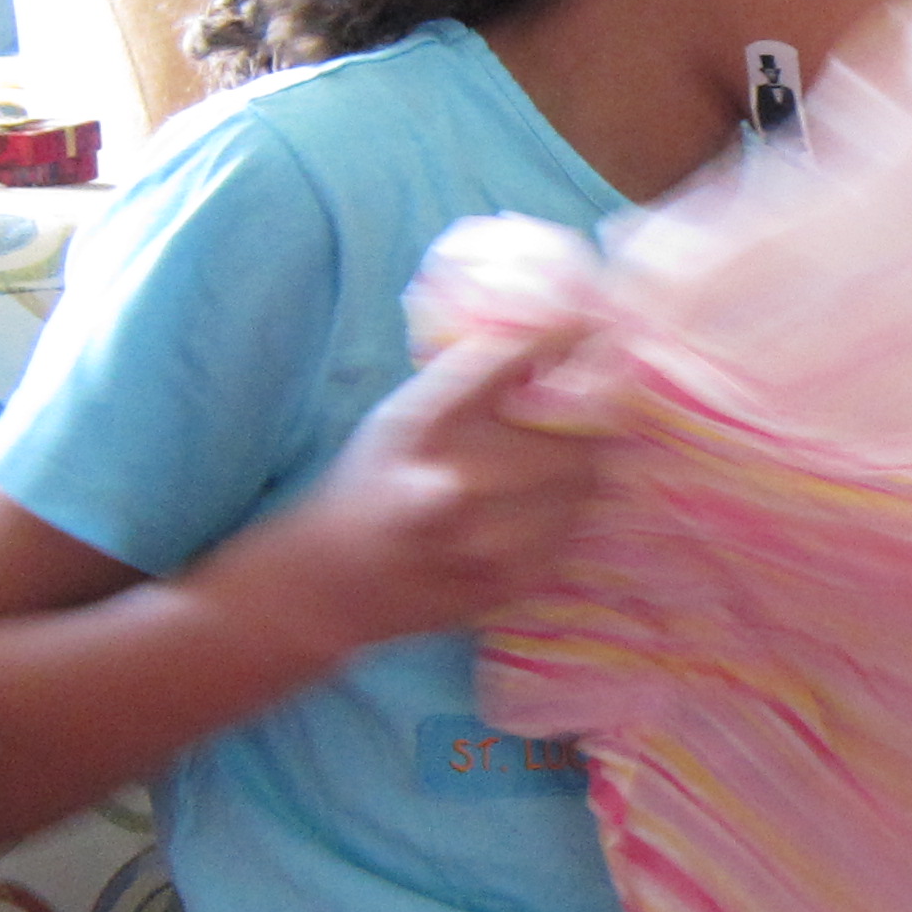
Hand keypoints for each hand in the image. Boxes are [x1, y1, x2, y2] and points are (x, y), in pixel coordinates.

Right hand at [245, 326, 613, 655]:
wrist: (325, 584)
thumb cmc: (371, 482)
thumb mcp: (403, 415)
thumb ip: (474, 379)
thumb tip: (562, 334)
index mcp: (423, 422)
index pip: (514, 356)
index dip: (565, 336)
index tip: (587, 327)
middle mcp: (454, 478)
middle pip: (576, 432)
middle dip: (586, 421)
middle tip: (581, 418)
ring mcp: (481, 539)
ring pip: (585, 487)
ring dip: (578, 472)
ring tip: (548, 472)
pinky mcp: (503, 584)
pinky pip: (570, 535)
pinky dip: (562, 519)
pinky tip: (529, 516)